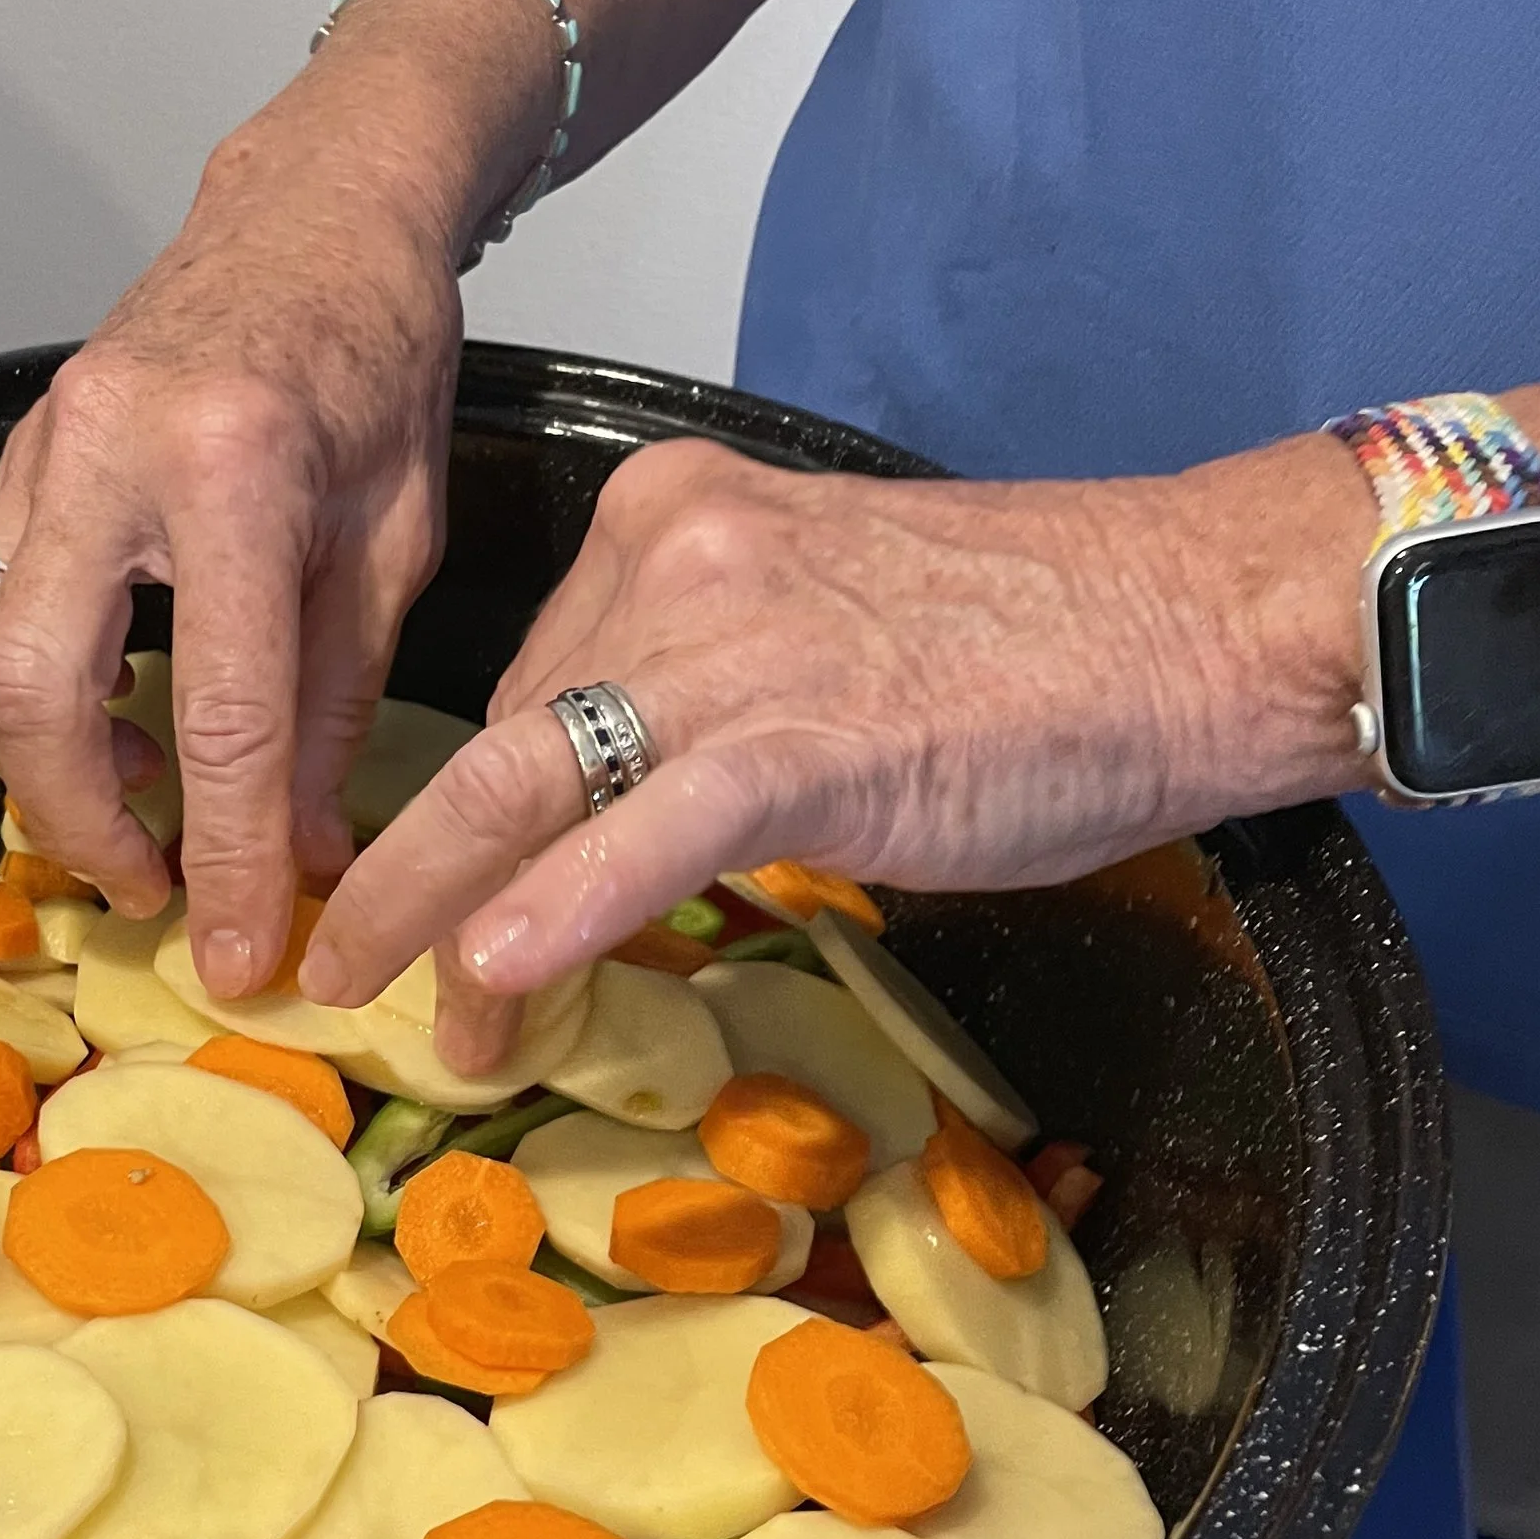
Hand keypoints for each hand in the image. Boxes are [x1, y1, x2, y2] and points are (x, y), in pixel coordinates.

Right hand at [0, 120, 459, 993]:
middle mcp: (107, 454)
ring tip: (136, 805)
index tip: (240, 951)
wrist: (315, 214)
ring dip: (31, 761)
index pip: (216, 715)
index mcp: (234, 473)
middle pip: (28, 693)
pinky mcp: (13, 456)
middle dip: (79, 819)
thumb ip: (336, 703)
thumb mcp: (395, 542)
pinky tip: (116, 714)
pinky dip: (25, 691)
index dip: (226, 855)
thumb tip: (307, 855)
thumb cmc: (377, 361)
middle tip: (156, 886)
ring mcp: (39, 448)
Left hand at [304, 428, 1373, 1065]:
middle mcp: (672, 563)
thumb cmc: (1030, 643)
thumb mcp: (816, 630)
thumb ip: (698, 701)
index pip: (522, 686)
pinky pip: (649, 832)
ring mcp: (732, 649)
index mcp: (669, 521)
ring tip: (401, 1017)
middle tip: (350, 973)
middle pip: (497, 742)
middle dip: (411, 880)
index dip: (467, 818)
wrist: (1188, 622)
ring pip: (529, 791)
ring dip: (444, 924)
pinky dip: (560, 911)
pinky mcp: (805, 738)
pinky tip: (499, 977)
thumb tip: (611, 822)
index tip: (431, 901)